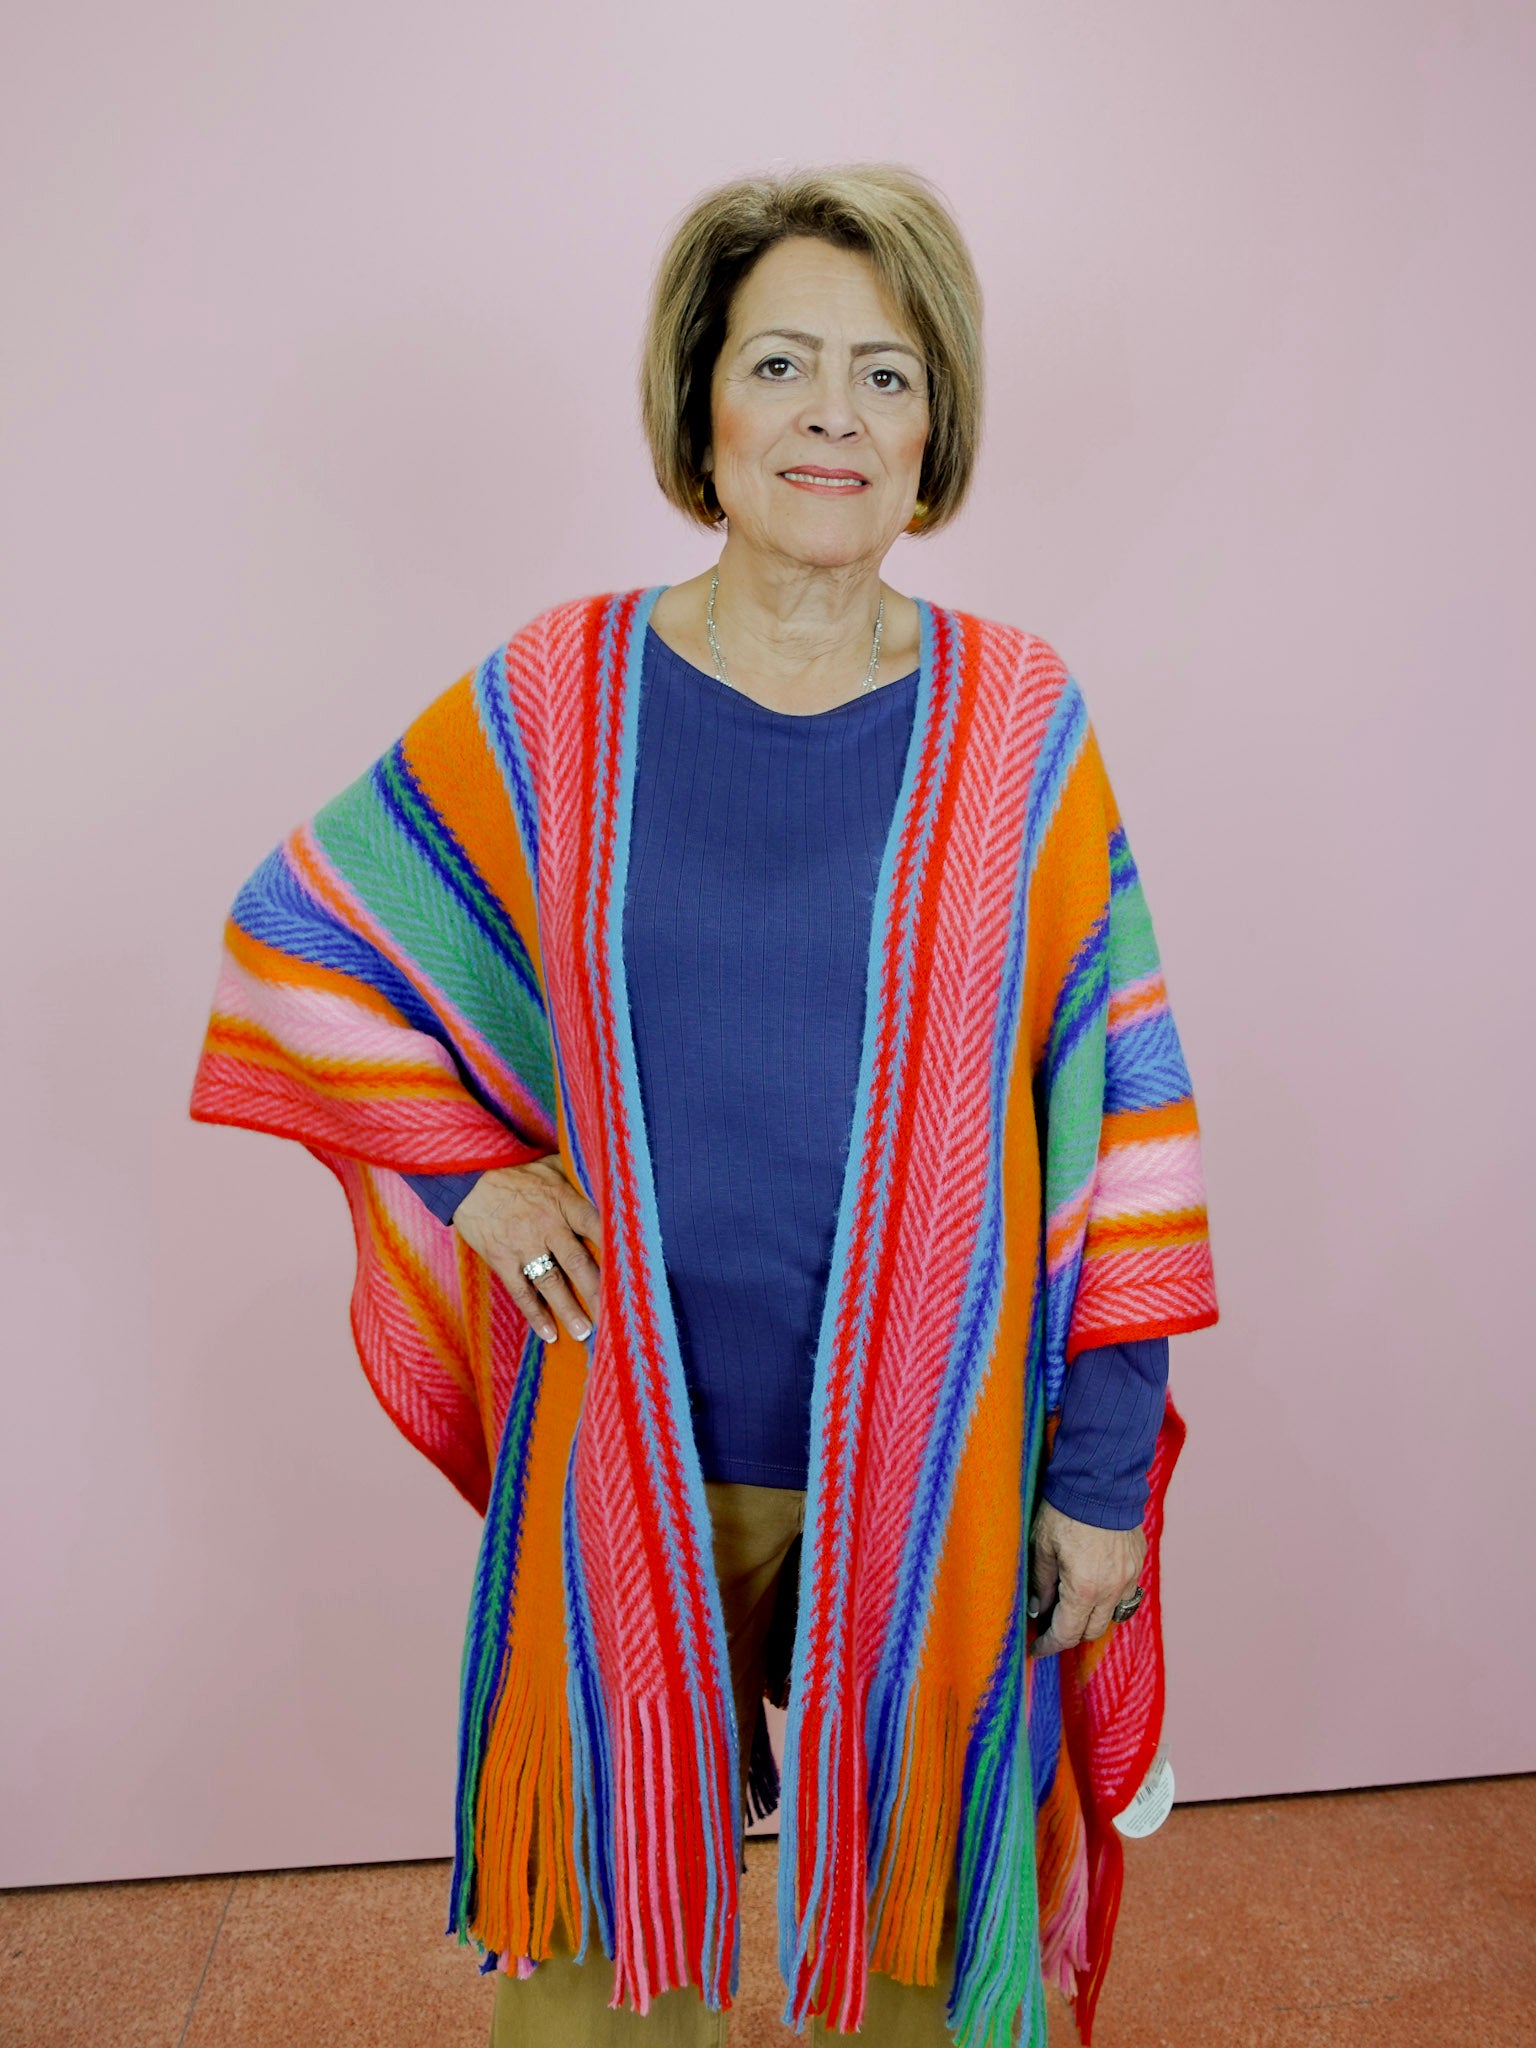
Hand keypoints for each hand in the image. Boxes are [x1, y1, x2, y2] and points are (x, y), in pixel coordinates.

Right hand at [450, 1154, 601, 1343]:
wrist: (466, 1176)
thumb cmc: (513, 1169)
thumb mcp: (549, 1164)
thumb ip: (576, 1174)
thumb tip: (604, 1176)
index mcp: (563, 1201)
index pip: (596, 1225)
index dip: (615, 1247)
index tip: (632, 1269)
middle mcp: (547, 1225)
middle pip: (578, 1261)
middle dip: (597, 1290)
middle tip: (615, 1314)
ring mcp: (523, 1244)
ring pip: (551, 1282)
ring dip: (569, 1309)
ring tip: (585, 1332)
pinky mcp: (502, 1259)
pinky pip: (521, 1291)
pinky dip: (535, 1314)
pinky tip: (549, 1333)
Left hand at [1026, 1499, 1145, 1658]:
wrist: (1100, 1479)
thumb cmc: (1065, 1510)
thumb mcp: (1042, 1546)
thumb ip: (1041, 1583)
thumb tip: (1038, 1609)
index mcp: (1085, 1588)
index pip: (1067, 1633)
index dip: (1049, 1645)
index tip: (1037, 1648)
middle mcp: (1112, 1589)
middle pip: (1092, 1631)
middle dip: (1070, 1633)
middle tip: (1050, 1624)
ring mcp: (1129, 1576)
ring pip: (1111, 1614)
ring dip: (1091, 1616)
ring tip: (1071, 1606)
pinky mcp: (1138, 1562)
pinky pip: (1125, 1593)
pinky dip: (1108, 1597)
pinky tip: (1093, 1585)